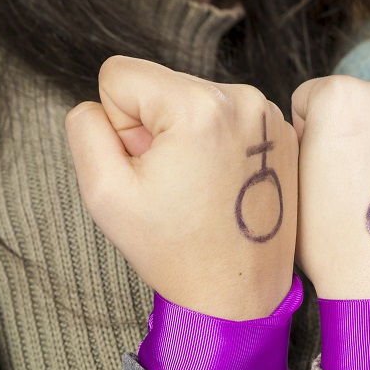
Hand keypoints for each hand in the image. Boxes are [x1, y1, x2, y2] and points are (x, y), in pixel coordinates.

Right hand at [65, 56, 297, 320]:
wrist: (239, 294)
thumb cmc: (175, 250)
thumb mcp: (105, 190)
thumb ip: (85, 127)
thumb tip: (102, 105)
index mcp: (199, 106)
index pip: (120, 76)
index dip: (119, 125)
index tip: (147, 165)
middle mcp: (244, 99)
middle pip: (161, 86)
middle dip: (156, 129)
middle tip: (176, 184)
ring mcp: (271, 116)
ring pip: (193, 101)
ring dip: (186, 137)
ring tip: (200, 188)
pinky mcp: (283, 134)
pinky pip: (226, 119)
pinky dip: (217, 146)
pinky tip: (224, 187)